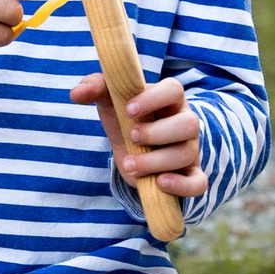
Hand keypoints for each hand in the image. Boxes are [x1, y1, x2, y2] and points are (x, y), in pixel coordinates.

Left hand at [73, 71, 209, 198]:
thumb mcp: (110, 99)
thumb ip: (94, 88)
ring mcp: (190, 149)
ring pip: (186, 154)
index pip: (174, 90)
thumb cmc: (125, 116)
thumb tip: (77, 93)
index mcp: (169, 98)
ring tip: (130, 165)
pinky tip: (159, 184)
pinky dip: (182, 186)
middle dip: (157, 133)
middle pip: (188, 124)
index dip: (154, 99)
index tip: (129, 109)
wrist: (134, 145)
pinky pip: (198, 183)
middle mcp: (185, 122)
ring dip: (156, 162)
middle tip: (131, 136)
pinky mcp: (189, 174)